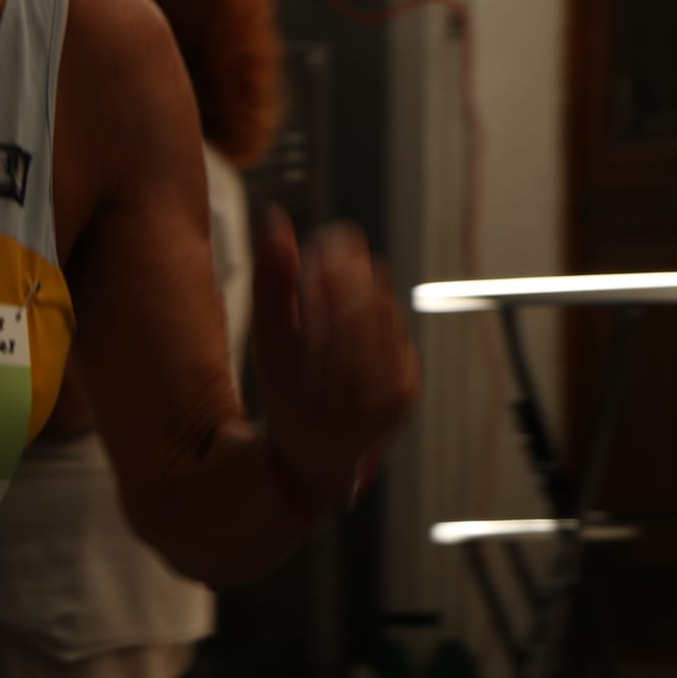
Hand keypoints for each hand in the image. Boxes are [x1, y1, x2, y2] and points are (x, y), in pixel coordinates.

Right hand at [250, 207, 418, 510]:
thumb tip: (275, 220)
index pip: (342, 292)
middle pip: (368, 298)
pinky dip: (372, 322)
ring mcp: (396, 390)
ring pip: (384, 311)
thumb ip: (272, 280)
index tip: (319, 247)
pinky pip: (396, 333)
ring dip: (358, 295)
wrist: (314, 457)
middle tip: (323, 264)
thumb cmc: (284, 399)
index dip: (333, 260)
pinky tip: (349, 331)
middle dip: (344, 275)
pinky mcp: (409, 390)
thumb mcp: (266, 341)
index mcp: (331, 376)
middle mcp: (371, 386)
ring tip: (330, 302)